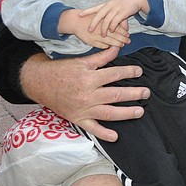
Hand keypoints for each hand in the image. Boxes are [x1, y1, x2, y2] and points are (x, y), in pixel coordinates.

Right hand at [20, 46, 148, 140]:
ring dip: (126, 113)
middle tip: (147, 93)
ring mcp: (83, 109)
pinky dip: (103, 134)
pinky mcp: (78, 119)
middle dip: (134, 94)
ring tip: (140, 112)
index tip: (139, 71)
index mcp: (89, 78)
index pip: (115, 74)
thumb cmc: (62, 71)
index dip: (129, 72)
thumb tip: (118, 48)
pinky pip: (92, 128)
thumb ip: (101, 57)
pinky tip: (115, 136)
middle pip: (116, 95)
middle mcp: (88, 95)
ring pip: (109, 113)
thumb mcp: (82, 61)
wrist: (39, 83)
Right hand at [59, 9, 129, 48]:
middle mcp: (101, 30)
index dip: (124, 32)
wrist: (75, 21)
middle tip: (128, 41)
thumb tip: (123, 26)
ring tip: (122, 45)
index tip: (128, 35)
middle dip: (123, 39)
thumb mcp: (101, 15)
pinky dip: (107, 46)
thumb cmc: (90, 17)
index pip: (117, 28)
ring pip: (110, 42)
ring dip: (117, 44)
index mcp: (104, 22)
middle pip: (115, 36)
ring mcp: (96, 37)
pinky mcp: (91, 42)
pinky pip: (101, 46)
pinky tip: (112, 47)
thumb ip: (112, 20)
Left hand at [80, 0, 147, 36]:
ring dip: (104, 29)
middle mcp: (110, 6)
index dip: (87, 11)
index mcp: (107, 4)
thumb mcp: (118, 8)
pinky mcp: (122, 13)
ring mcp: (116, 9)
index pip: (95, 7)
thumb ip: (115, 18)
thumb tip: (114, 28)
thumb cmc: (126, 3)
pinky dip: (113, 27)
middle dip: (93, 23)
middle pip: (98, 15)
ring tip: (103, 35)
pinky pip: (115, 21)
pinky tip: (112, 31)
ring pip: (106, 20)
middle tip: (89, 30)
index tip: (79, 14)